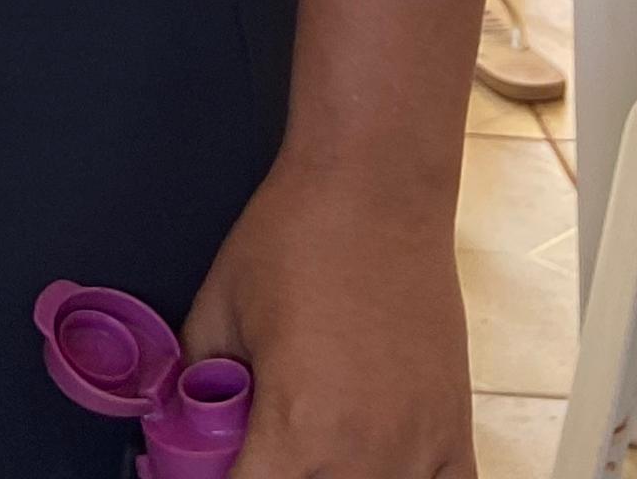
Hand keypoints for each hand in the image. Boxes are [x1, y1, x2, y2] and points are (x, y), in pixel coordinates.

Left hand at [184, 154, 473, 478]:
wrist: (374, 188)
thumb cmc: (297, 236)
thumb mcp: (217, 309)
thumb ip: (196, 380)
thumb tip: (181, 417)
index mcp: (296, 429)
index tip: (214, 466)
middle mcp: (362, 453)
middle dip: (276, 476)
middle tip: (260, 446)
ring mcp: (418, 447)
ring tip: (313, 448)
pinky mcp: (455, 430)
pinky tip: (379, 469)